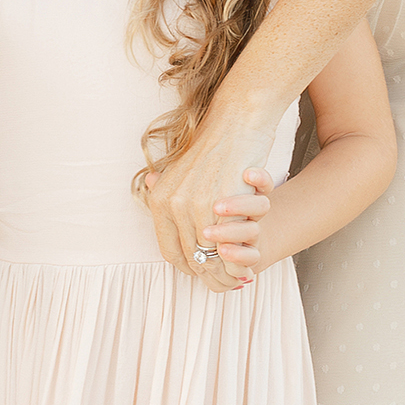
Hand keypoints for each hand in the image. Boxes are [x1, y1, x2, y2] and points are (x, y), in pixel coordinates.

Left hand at [145, 104, 288, 280]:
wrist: (236, 121)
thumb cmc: (214, 144)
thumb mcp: (182, 169)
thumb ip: (169, 190)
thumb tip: (156, 191)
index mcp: (160, 200)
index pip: (169, 250)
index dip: (187, 264)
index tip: (202, 270)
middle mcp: (173, 205)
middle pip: (190, 255)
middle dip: (209, 273)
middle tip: (225, 283)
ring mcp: (195, 207)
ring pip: (209, 255)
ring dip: (226, 271)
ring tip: (238, 278)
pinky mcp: (221, 206)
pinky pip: (227, 244)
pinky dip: (239, 256)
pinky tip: (248, 258)